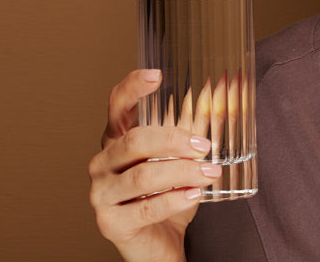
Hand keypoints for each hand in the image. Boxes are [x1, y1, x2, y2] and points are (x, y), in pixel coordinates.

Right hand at [88, 69, 219, 261]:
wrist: (157, 246)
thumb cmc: (166, 199)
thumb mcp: (178, 162)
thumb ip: (191, 135)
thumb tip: (218, 101)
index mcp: (114, 141)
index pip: (116, 106)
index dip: (132, 87)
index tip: (156, 75)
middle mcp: (101, 163)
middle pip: (134, 140)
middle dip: (173, 140)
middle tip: (204, 145)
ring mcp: (101, 194)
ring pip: (142, 175)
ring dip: (182, 172)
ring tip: (209, 173)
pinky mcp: (111, 222)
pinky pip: (147, 207)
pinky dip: (175, 199)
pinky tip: (195, 194)